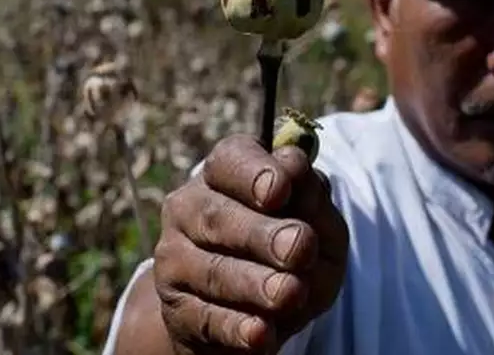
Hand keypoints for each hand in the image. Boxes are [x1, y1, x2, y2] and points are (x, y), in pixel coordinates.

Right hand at [153, 134, 349, 353]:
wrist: (253, 312)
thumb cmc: (290, 253)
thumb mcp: (318, 225)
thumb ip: (311, 197)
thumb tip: (293, 164)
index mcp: (223, 174)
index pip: (231, 161)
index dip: (255, 173)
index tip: (281, 189)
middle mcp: (189, 209)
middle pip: (218, 217)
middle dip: (262, 234)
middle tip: (299, 248)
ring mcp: (175, 260)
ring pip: (212, 270)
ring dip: (253, 283)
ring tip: (290, 294)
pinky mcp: (177, 310)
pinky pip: (206, 318)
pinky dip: (236, 327)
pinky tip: (261, 333)